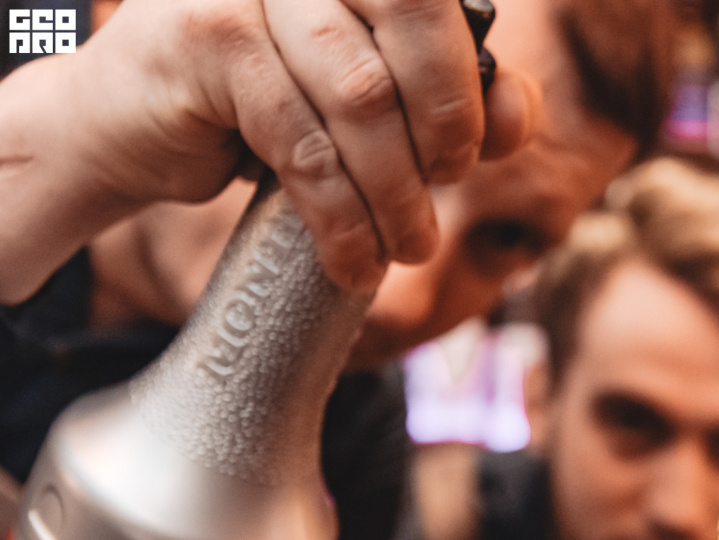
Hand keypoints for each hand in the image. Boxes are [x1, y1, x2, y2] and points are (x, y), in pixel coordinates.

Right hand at [73, 0, 536, 291]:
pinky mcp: (206, 38)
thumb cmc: (258, 109)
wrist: (124, 125)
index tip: (469, 154)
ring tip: (407, 246)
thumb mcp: (362, 98)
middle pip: (414, 21)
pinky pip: (304, 144)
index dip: (470, 83)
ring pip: (362, 97)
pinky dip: (342, 217)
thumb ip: (449, 95)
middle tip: (441, 192)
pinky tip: (353, 260)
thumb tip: (516, 113)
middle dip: (444, 126)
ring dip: (396, 192)